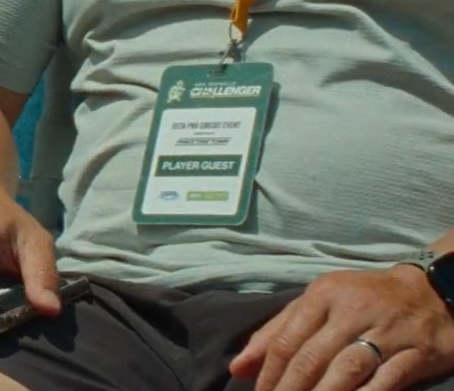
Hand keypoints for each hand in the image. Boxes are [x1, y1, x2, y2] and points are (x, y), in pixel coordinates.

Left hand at [230, 266, 453, 390]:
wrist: (431, 289)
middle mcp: (352, 311)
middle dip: (288, 389)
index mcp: (323, 296)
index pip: (287, 341)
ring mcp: (387, 331)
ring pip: (346, 370)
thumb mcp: (319, 301)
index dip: (269, 374)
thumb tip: (238, 367)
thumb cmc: (363, 298)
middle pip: (312, 358)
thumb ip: (278, 331)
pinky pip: (386, 380)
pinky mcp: (417, 352)